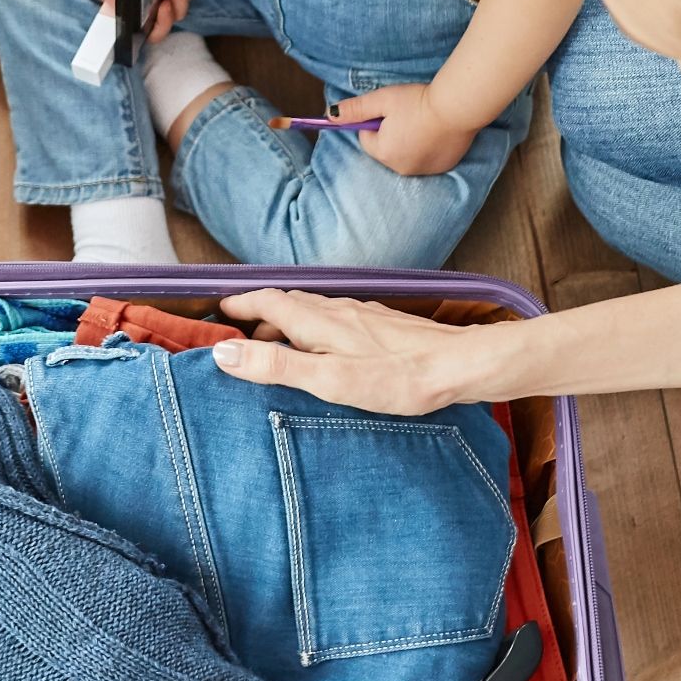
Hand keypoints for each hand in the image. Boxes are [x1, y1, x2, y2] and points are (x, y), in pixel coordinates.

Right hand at [209, 288, 489, 414]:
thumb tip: (224, 351)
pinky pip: (336, 320)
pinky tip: (328, 351)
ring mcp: (363, 316)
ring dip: (288, 324)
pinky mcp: (383, 326)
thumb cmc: (400, 378)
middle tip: (240, 338)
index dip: (240, 303)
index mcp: (319, 321)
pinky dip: (316, 330)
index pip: (267, 301)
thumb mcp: (330, 379)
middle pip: (287, 304)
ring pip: (313, 311)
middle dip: (259, 316)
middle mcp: (338, 310)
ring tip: (278, 348)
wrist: (462, 365)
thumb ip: (277, 365)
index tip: (218, 310)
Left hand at [333, 81, 474, 176]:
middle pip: (386, 151)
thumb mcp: (382, 100)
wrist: (458, 107)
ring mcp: (424, 171)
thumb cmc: (418, 101)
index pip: (367, 140)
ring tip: (424, 122)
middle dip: (391, 134)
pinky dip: (428, 149)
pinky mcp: (442, 168)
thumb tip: (329, 115)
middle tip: (408, 115)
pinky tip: (437, 132)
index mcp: (384, 153)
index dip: (375, 123)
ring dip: (410, 142)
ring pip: (406, 156)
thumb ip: (355, 109)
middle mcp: (402, 168)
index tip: (389, 111)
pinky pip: (426, 160)